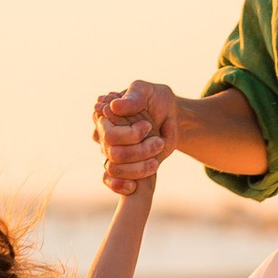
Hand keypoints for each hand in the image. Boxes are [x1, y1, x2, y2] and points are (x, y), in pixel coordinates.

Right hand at [94, 81, 178, 197]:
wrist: (172, 117)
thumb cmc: (157, 100)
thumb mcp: (147, 91)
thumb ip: (133, 97)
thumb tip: (113, 107)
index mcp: (105, 116)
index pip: (108, 132)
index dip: (129, 135)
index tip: (148, 127)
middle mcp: (105, 135)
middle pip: (113, 152)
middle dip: (139, 150)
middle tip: (159, 142)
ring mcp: (112, 151)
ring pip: (114, 168)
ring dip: (137, 168)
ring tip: (156, 160)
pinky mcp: (122, 165)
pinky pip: (109, 181)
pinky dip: (119, 185)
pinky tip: (133, 186)